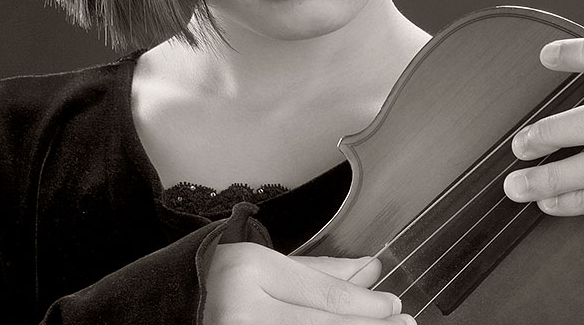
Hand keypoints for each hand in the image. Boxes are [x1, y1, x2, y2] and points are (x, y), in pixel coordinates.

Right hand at [203, 242, 415, 323]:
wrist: (181, 302)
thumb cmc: (231, 281)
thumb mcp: (276, 265)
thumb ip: (325, 271)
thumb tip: (372, 271)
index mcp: (248, 269)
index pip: (322, 294)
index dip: (366, 303)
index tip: (393, 305)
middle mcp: (239, 307)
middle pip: (322, 324)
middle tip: (403, 324)